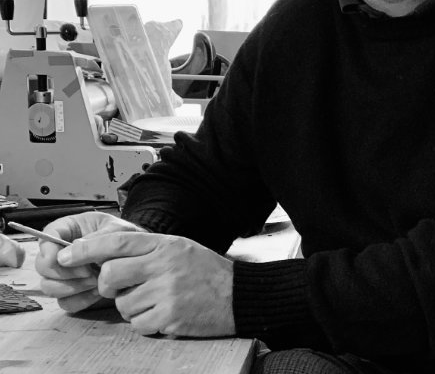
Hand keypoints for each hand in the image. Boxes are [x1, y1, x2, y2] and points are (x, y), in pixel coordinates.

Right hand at [36, 211, 144, 312]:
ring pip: (50, 287)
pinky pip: (65, 303)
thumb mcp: (119, 230)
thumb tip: (73, 248)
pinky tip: (97, 291)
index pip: (46, 238)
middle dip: (64, 272)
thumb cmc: (127, 237)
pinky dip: (81, 299)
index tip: (64, 259)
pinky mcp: (73, 292)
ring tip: (97, 280)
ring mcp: (65, 274)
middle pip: (42, 267)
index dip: (49, 251)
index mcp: (69, 229)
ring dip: (73, 287)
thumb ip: (99, 237)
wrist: (140, 256)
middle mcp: (61, 252)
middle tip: (89, 272)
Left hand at [57, 231, 234, 337]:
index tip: (65, 256)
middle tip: (123, 287)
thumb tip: (106, 256)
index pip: (117, 242)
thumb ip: (147, 250)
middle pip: (111, 275)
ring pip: (123, 304)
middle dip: (109, 285)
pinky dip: (147, 323)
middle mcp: (164, 265)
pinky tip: (165, 313)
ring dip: (133, 306)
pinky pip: (138, 324)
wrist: (238, 295)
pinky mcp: (170, 317)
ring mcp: (167, 292)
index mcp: (165, 245)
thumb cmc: (207, 271)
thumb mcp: (179, 248)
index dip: (86, 249)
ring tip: (157, 300)